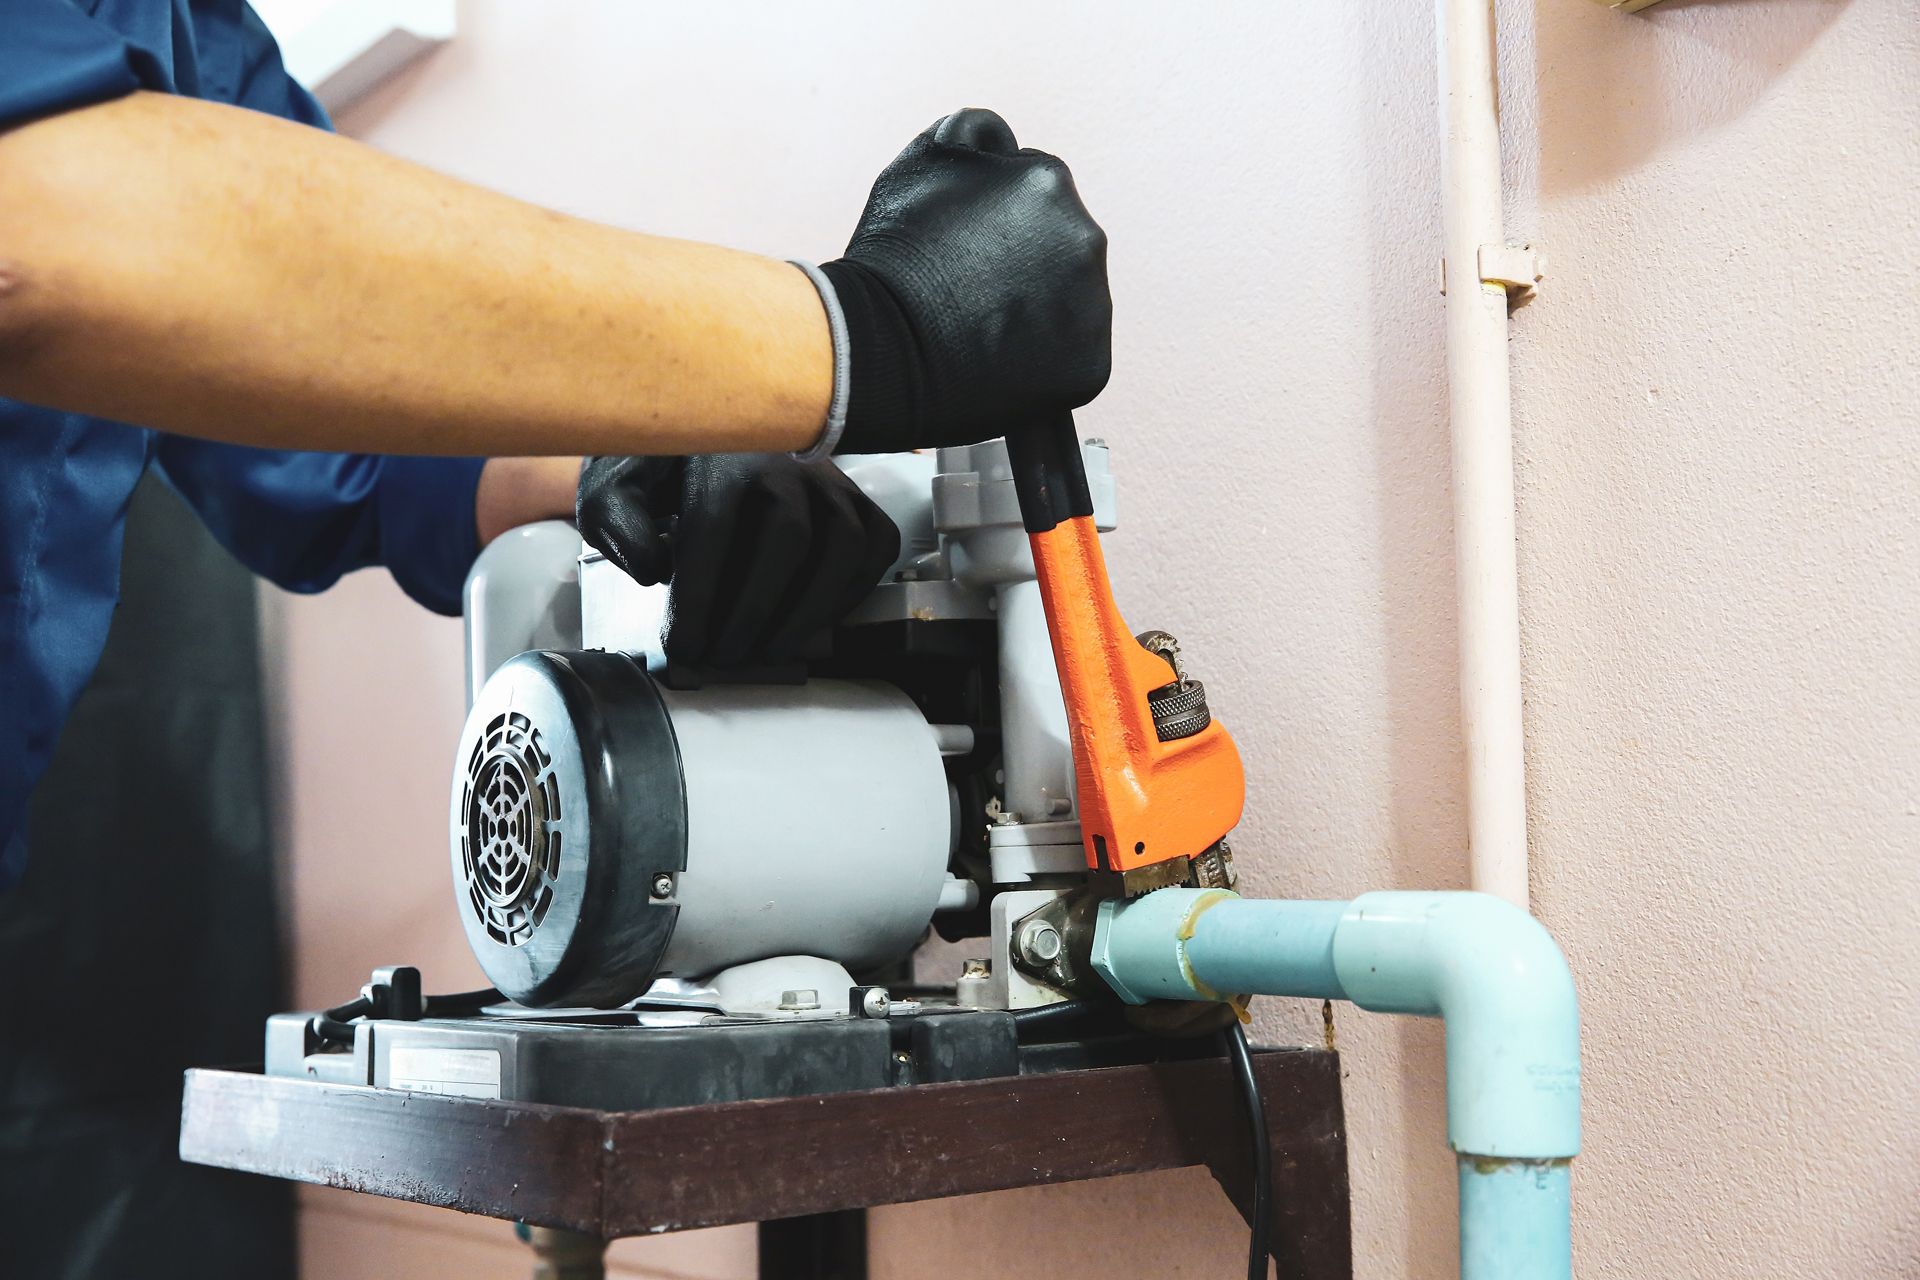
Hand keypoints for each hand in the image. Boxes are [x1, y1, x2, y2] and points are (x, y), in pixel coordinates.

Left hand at [576, 454, 899, 667]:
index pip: (714, 527)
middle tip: (724, 656)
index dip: (700, 597)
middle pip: (787, 537)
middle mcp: (783, 458)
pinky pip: (874, 545)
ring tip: (770, 651)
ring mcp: (829, 477)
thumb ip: (617, 521)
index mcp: (716, 452)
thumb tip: (652, 570)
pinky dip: (851, 591)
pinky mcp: (858, 496)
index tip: (684, 646)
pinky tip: (813, 621)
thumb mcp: (619, 482)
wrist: (713, 427)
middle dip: (754, 610)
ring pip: (842, 544)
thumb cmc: (665, 469)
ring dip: (808, 609)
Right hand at [821, 108, 1110, 453]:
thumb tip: (1000, 137)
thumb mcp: (921, 164)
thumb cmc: (894, 257)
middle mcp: (1086, 238)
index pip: (1038, 196)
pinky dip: (1046, 361)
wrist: (883, 347)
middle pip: (1062, 248)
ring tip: (985, 328)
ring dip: (1040, 310)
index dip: (997, 223)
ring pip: (1072, 303)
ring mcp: (1095, 306)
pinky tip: (1002, 361)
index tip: (966, 248)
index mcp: (1050, 181)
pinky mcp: (1091, 364)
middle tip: (972, 291)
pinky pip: (1075, 358)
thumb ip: (970, 136)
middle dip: (1026, 263)